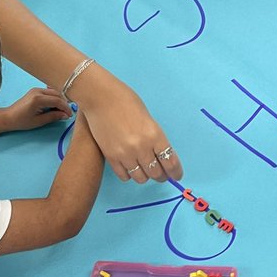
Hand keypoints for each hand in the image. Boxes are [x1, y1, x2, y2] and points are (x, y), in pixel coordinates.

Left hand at [0, 86, 71, 130]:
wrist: (8, 117)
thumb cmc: (22, 121)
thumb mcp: (39, 121)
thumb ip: (53, 117)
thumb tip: (65, 115)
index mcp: (38, 99)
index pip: (57, 101)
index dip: (66, 108)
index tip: (69, 115)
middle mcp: (38, 91)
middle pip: (57, 94)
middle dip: (64, 104)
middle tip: (66, 114)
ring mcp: (36, 89)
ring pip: (54, 92)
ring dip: (59, 100)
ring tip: (60, 111)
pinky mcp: (35, 90)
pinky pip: (49, 92)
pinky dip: (54, 98)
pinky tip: (54, 105)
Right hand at [67, 64, 182, 184]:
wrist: (100, 98)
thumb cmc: (125, 101)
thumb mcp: (148, 119)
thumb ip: (154, 138)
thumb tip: (160, 156)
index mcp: (155, 134)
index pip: (170, 162)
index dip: (175, 172)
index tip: (177, 175)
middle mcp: (141, 147)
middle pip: (156, 173)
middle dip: (162, 176)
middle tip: (162, 174)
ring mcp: (125, 154)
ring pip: (141, 178)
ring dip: (145, 175)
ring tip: (145, 170)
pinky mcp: (111, 157)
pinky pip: (124, 176)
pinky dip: (129, 174)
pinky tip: (130, 167)